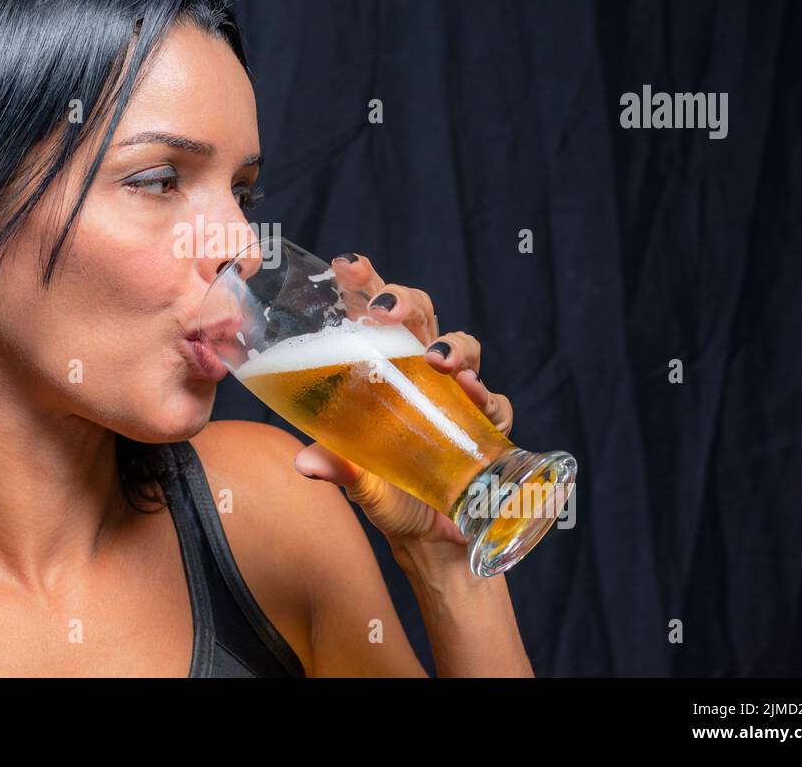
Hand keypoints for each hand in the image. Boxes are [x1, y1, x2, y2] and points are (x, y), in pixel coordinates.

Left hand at [291, 252, 514, 547]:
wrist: (426, 536)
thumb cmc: (385, 489)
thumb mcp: (357, 478)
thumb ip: (336, 467)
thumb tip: (306, 465)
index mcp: (382, 369)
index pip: (374, 313)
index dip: (365, 283)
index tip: (347, 265)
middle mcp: (419, 372)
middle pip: (422, 316)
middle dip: (408, 303)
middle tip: (389, 314)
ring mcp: (455, 395)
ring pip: (465, 347)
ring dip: (453, 347)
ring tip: (438, 361)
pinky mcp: (483, 426)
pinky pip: (495, 402)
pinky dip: (487, 397)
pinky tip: (475, 397)